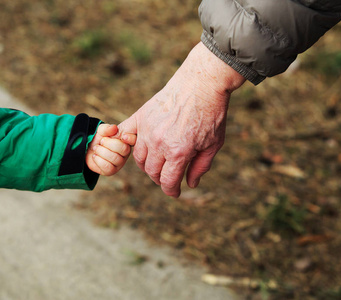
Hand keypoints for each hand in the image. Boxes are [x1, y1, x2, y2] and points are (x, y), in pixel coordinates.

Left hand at [86, 124, 135, 175]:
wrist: (87, 149)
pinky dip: (98, 160)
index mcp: (126, 142)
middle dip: (109, 144)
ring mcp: (119, 163)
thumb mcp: (100, 131)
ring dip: (101, 151)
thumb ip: (106, 128)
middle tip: (101, 141)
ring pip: (115, 159)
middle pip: (124, 149)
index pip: (133, 140)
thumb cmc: (97, 139)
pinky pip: (108, 167)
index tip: (123, 136)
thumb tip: (114, 128)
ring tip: (96, 148)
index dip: (130, 138)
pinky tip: (95, 156)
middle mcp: (125, 153)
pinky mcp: (111, 171)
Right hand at [116, 42, 245, 196]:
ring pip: (139, 158)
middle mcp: (159, 143)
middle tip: (167, 177)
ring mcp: (147, 129)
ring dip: (147, 165)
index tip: (175, 192)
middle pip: (151, 172)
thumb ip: (201, 167)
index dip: (171, 190)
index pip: (167, 181)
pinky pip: (126, 136)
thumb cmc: (212, 113)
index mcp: (178, 152)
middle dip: (160, 179)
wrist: (201, 83)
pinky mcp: (141, 117)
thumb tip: (190, 184)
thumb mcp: (214, 144)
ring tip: (157, 163)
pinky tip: (136, 148)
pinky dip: (129, 145)